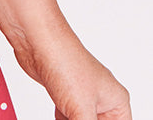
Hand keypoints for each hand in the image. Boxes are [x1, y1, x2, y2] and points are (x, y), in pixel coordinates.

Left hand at [12, 24, 130, 119]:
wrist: (36, 40)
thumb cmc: (64, 61)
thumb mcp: (81, 109)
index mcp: (116, 100)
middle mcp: (101, 98)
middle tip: (73, 119)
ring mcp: (81, 96)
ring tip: (65, 116)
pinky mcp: (63, 95)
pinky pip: (67, 118)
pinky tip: (59, 117)